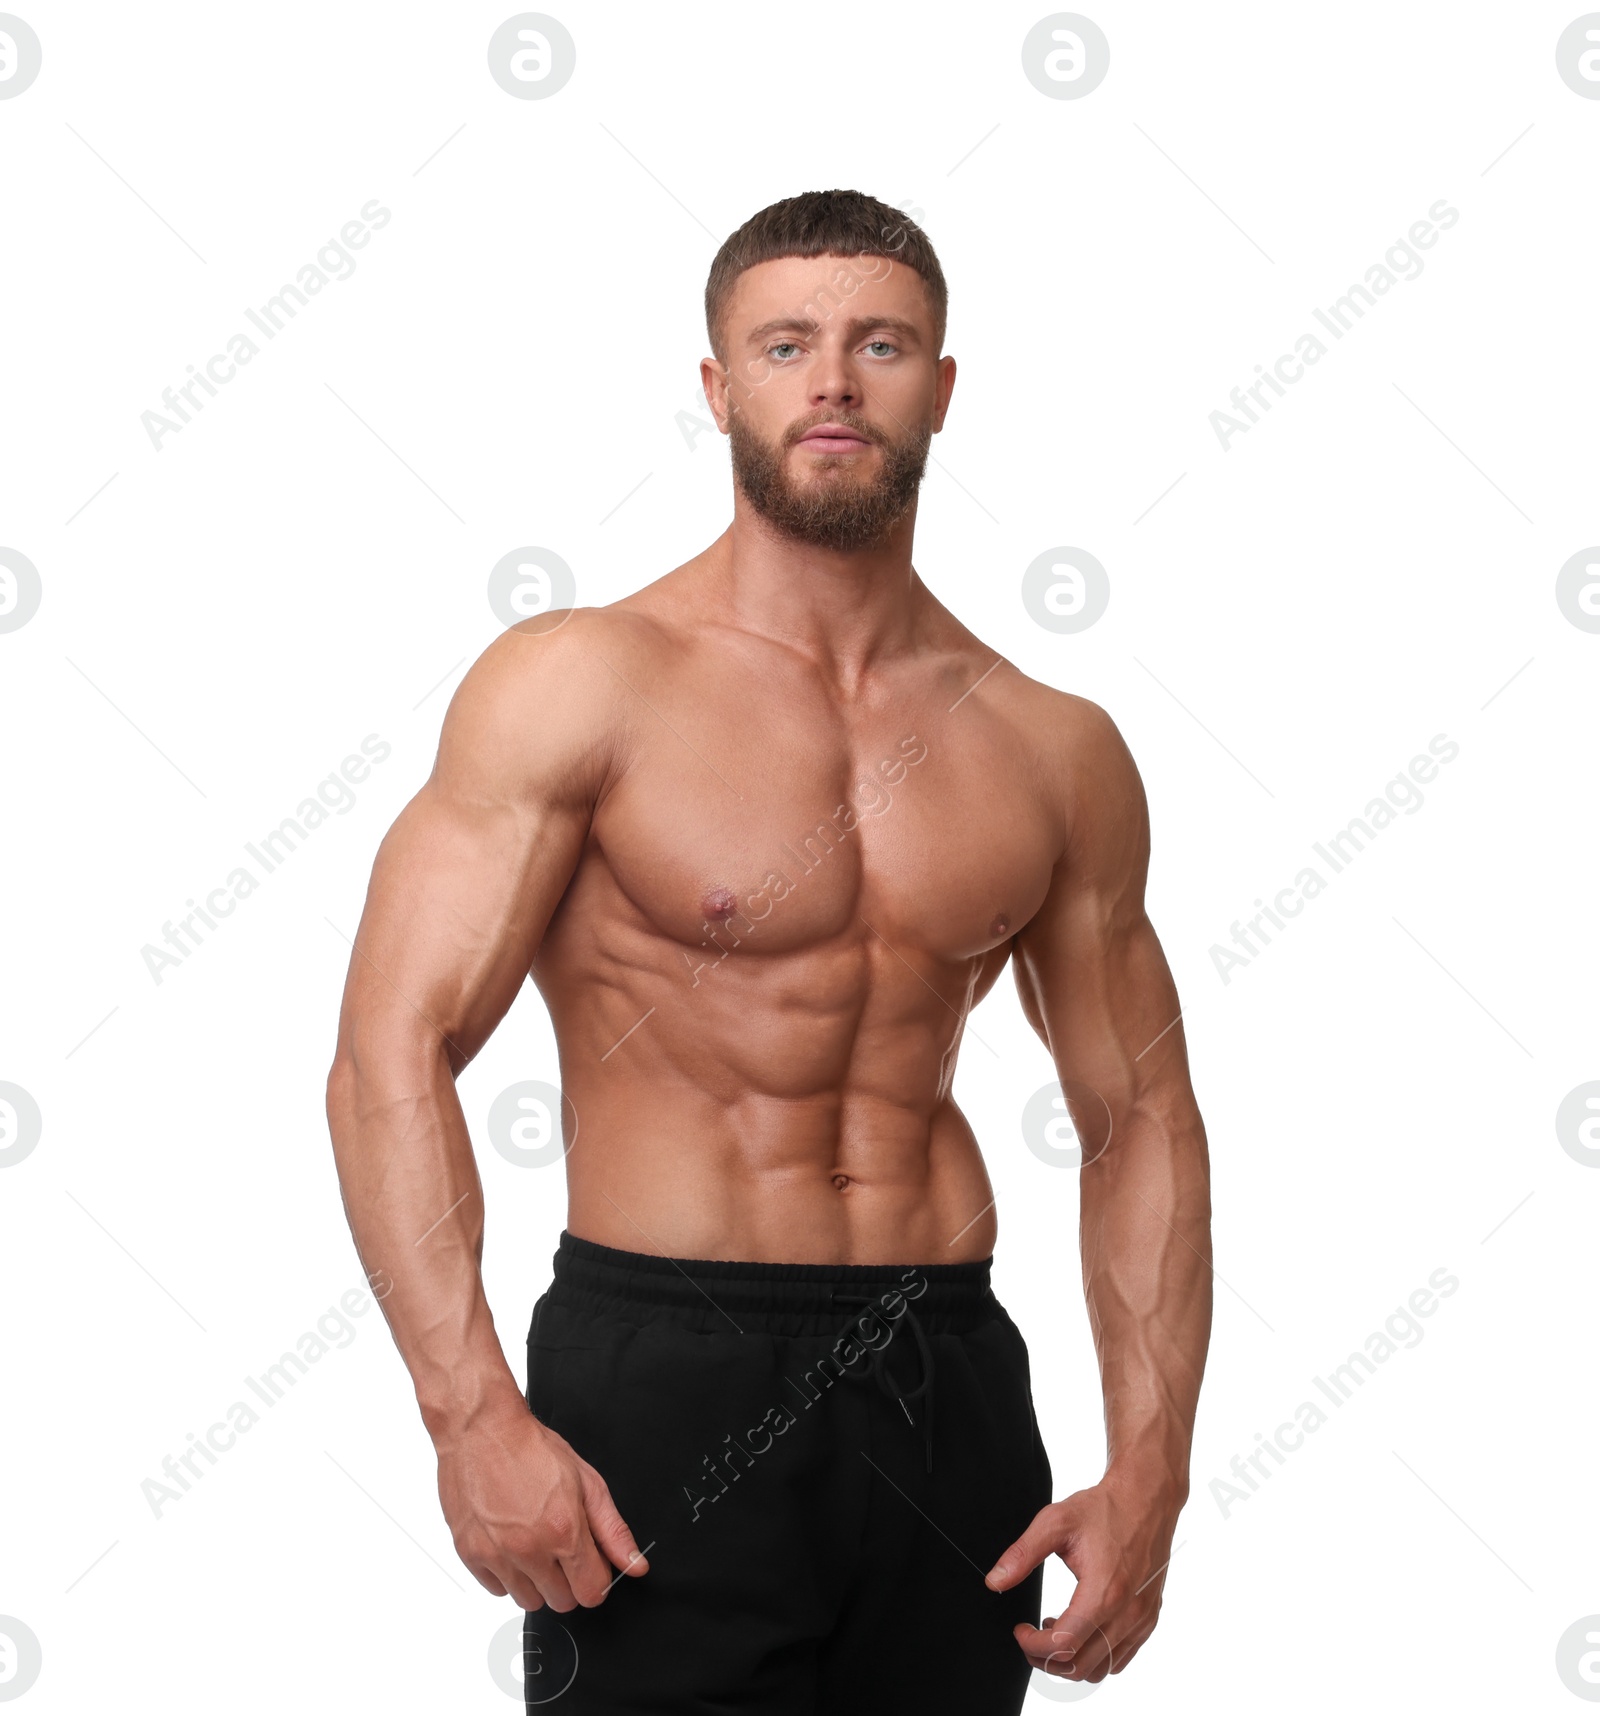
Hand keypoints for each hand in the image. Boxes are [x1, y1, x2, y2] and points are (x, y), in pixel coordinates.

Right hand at [435, 1394, 649, 1611]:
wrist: (482, 1430)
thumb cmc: (532, 1449)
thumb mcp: (587, 1482)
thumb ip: (613, 1530)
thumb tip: (635, 1564)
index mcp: (564, 1531)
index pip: (592, 1593)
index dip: (596, 1578)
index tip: (590, 1563)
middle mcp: (530, 1550)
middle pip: (562, 1602)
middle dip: (568, 1580)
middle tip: (561, 1547)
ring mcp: (497, 1555)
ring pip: (528, 1601)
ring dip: (536, 1581)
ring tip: (534, 1543)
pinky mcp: (470, 1555)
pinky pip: (497, 1589)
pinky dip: (506, 1574)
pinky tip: (510, 1543)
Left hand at [985, 1470, 1179, 1683]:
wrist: (1146, 1498)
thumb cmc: (1104, 1508)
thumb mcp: (1055, 1522)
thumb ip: (1022, 1554)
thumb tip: (995, 1581)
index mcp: (1104, 1592)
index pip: (1064, 1645)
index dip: (1033, 1646)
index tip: (1020, 1630)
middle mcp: (1127, 1614)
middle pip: (1080, 1666)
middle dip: (1046, 1659)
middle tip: (1030, 1637)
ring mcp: (1142, 1620)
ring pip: (1102, 1670)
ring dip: (1072, 1660)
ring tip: (1055, 1629)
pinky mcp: (1149, 1619)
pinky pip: (1121, 1658)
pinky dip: (1096, 1656)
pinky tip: (1081, 1627)